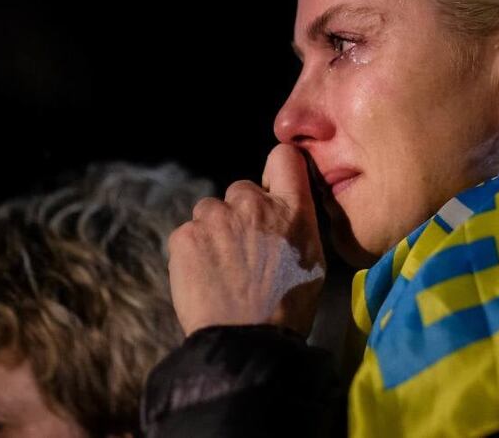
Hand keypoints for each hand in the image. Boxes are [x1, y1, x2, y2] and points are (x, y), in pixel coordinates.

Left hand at [168, 144, 324, 335]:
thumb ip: (298, 224)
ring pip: (210, 212)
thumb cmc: (288, 307)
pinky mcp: (184, 236)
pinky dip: (192, 252)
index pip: (284, 157)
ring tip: (222, 269)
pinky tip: (204, 278)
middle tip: (244, 250)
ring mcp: (216, 218)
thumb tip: (286, 211)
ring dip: (214, 232)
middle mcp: (253, 204)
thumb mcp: (314, 260)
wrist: (247, 341)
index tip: (272, 190)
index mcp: (292, 209)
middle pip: (241, 189)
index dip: (277, 170)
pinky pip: (187, 234)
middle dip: (241, 213)